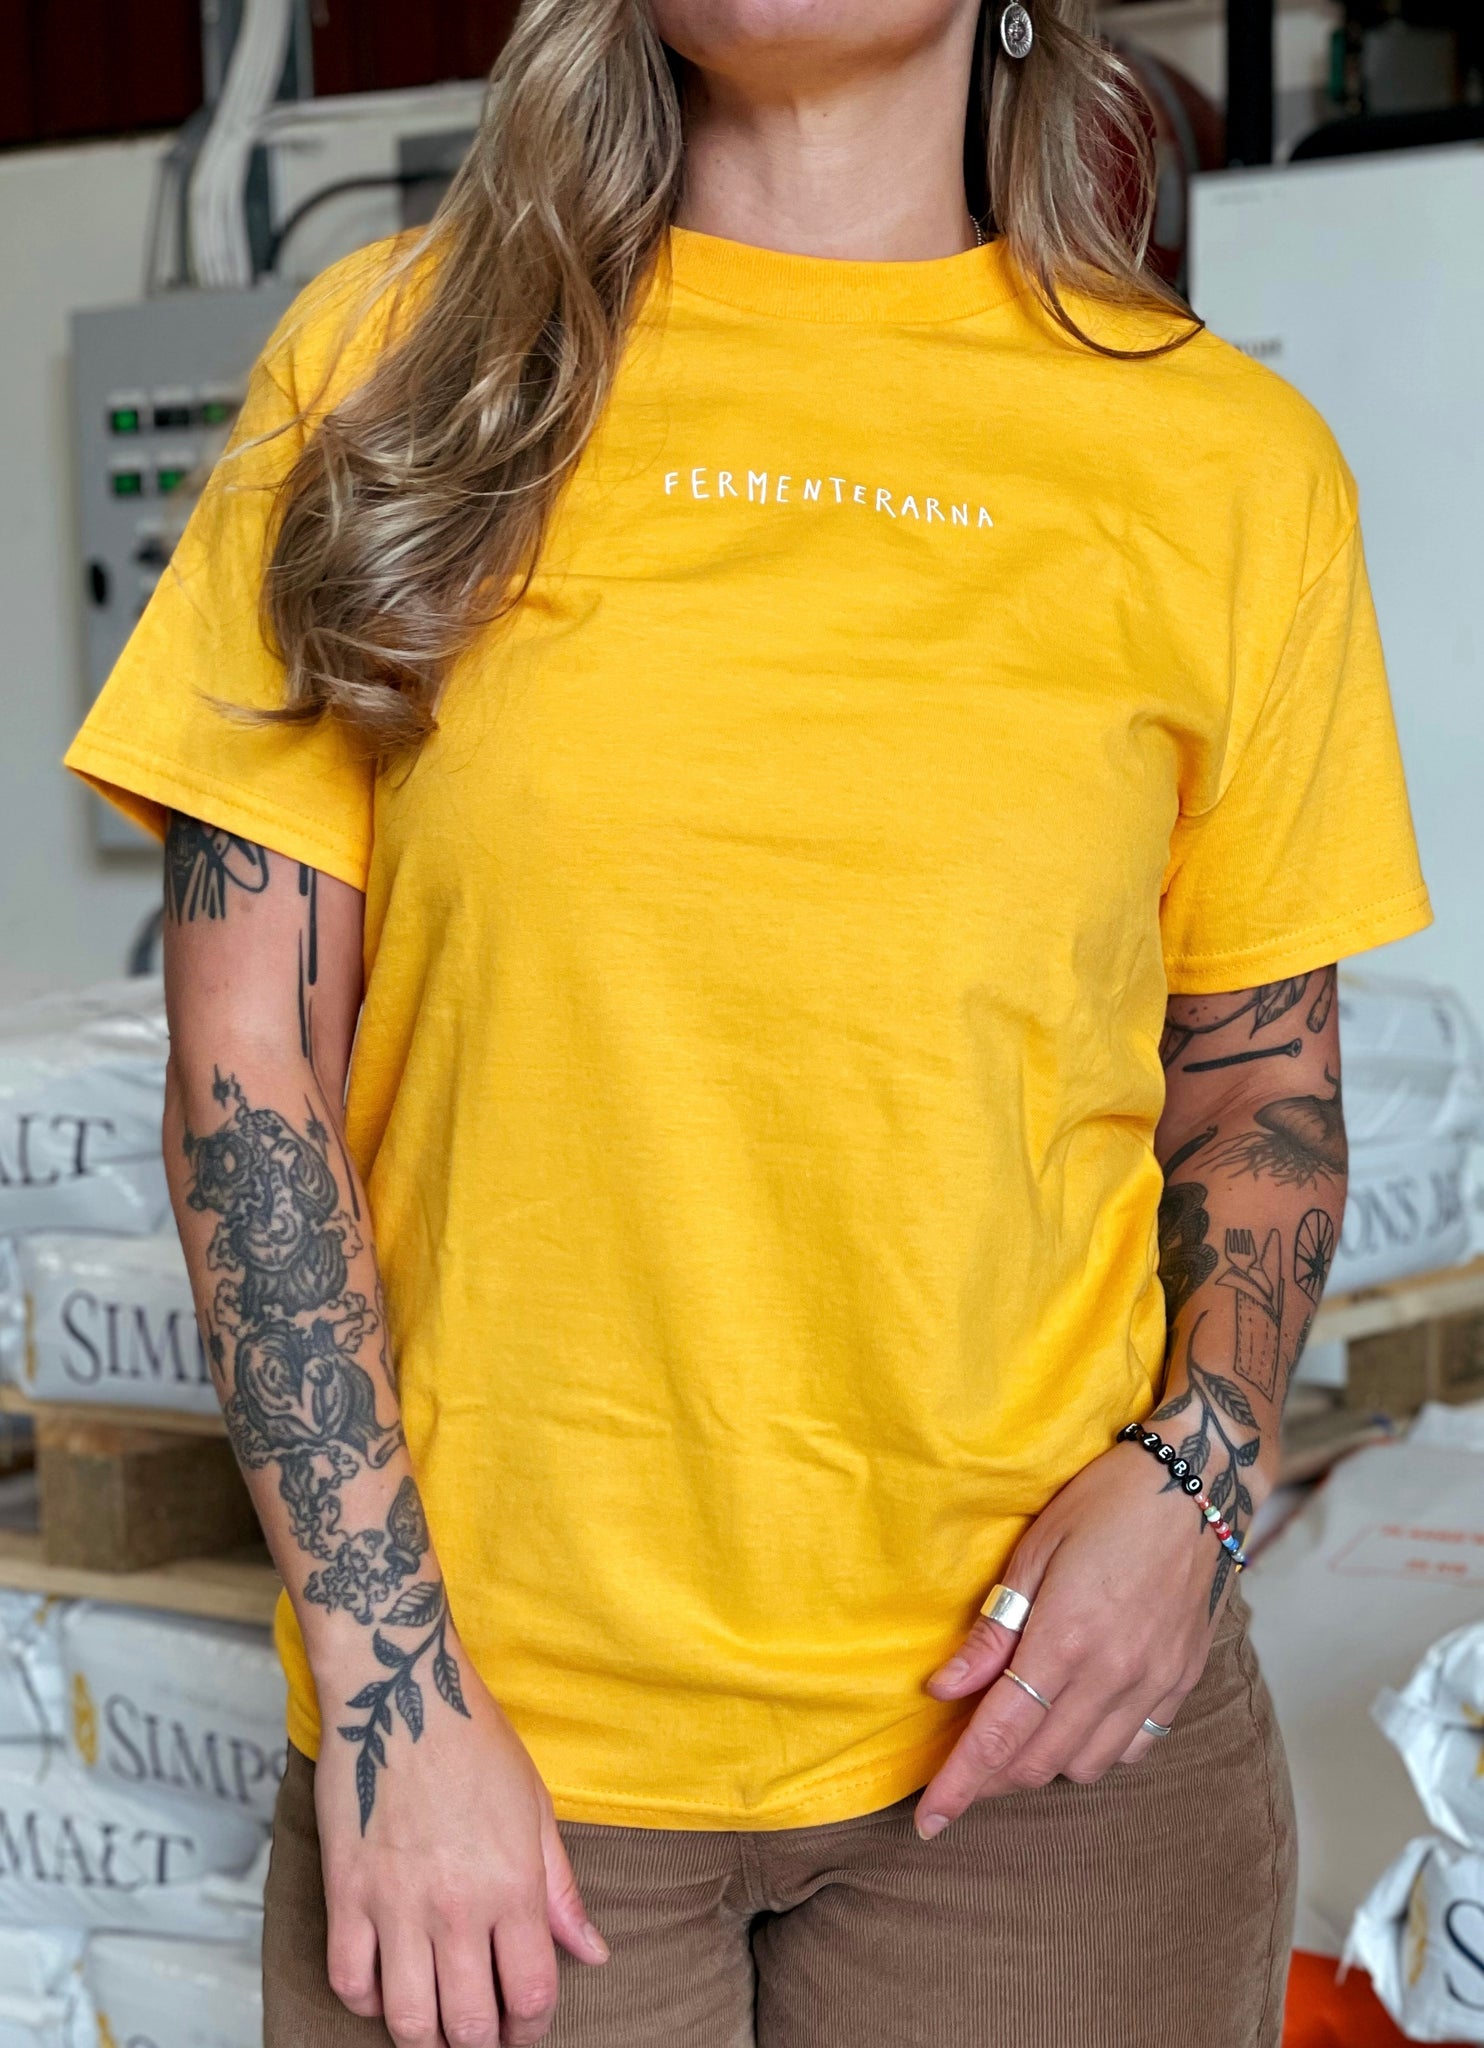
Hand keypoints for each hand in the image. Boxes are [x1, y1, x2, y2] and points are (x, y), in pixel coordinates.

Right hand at [315, 1636, 607, 2046]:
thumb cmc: (476, 1742)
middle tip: (482, 2034)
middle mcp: (456, 1906)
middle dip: (482, 2045)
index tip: (526, 2027)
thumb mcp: (536, 1809)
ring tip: (437, 2027)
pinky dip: (367, 2001)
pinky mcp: (344, 1892)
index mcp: (512, 1885)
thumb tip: (594, 1954)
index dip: (531, 2028)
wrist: (399, 1690)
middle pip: (469, 2026)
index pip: (529, 1996)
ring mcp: (394, 1903)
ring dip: (426, 2039)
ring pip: (408, 2020)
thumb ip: (562, 1892)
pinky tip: (386, 1985)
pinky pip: (349, 1981)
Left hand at [913, 1441, 1235, 1839]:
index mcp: (1065, 1638)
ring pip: (1085, 1765)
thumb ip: (993, 1632)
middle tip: (961, 1768)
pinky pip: (1133, 1749)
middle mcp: (1114, 1674)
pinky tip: (1075, 1722)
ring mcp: (1154, 1683)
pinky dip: (1094, 1751)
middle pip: (1038, 1761)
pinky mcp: (1182, 1682)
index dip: (960, 1784)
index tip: (928, 1819)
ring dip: (1041, 1765)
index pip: (1000, 1735)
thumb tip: (944, 1690)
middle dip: (990, 1778)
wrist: (1195, 1485)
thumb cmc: (1103, 1502)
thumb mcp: (1034, 1552)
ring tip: (1015, 1737)